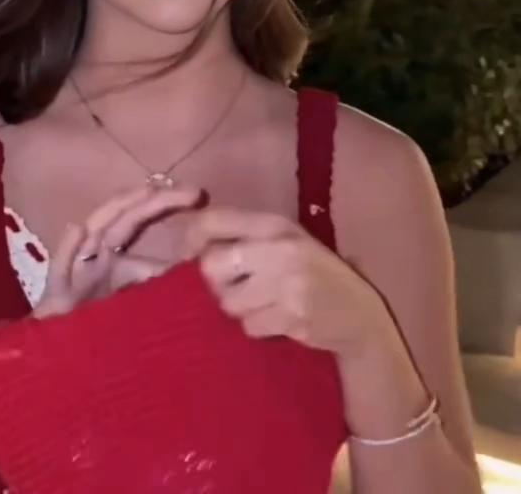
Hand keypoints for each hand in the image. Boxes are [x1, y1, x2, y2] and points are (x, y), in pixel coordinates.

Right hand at [35, 185, 200, 318]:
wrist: (57, 362)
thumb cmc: (98, 330)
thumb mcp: (136, 303)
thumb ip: (159, 281)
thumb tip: (198, 266)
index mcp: (113, 254)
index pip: (138, 217)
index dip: (164, 202)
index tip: (197, 195)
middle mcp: (94, 255)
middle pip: (123, 218)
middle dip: (154, 199)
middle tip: (192, 192)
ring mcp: (74, 272)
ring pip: (92, 231)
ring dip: (115, 210)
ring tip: (144, 193)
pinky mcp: (55, 296)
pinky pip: (59, 269)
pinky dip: (67, 248)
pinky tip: (77, 229)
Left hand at [185, 208, 389, 359]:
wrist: (358, 314)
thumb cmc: (312, 272)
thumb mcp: (284, 241)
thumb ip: (244, 236)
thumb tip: (191, 244)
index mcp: (274, 224)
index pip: (214, 220)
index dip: (191, 237)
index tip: (189, 254)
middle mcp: (279, 248)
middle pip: (211, 265)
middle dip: (218, 282)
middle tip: (237, 287)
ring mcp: (287, 283)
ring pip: (228, 302)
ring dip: (241, 308)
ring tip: (264, 304)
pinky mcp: (292, 316)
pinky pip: (249, 326)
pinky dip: (258, 327)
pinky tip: (278, 319)